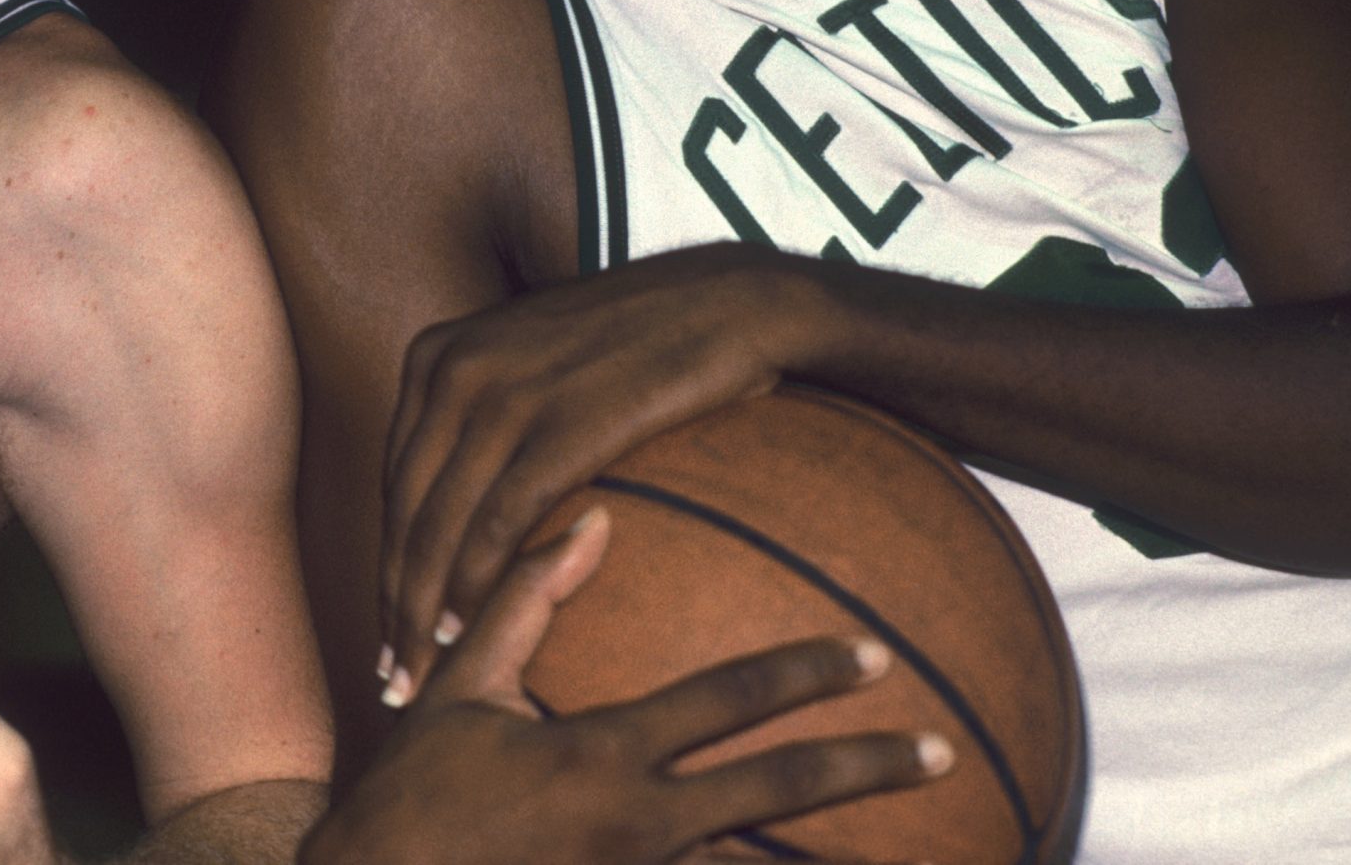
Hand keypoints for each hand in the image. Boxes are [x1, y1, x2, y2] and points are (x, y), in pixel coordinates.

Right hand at [307, 508, 944, 864]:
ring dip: (837, 854)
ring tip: (915, 850)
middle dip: (864, 767)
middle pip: (776, 791)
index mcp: (601, 754)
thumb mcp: (461, 690)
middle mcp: (638, 826)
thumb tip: (588, 519)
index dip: (804, 671)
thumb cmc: (411, 796)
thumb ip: (525, 602)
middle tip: (939, 748)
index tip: (872, 654)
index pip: (726, 701)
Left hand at [381, 241, 834, 700]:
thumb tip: (467, 497)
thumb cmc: (635, 344)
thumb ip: (487, 413)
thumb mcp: (533, 358)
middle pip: (403, 512)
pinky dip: (476, 585)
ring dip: (424, 614)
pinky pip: (500, 522)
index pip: (394, 481)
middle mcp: (453, 369)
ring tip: (424, 679)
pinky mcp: (560, 424)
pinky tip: (470, 634)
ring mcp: (504, 394)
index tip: (389, 629)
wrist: (728, 304)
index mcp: (435, 354)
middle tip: (391, 680)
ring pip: (440, 527)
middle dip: (393, 604)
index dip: (387, 564)